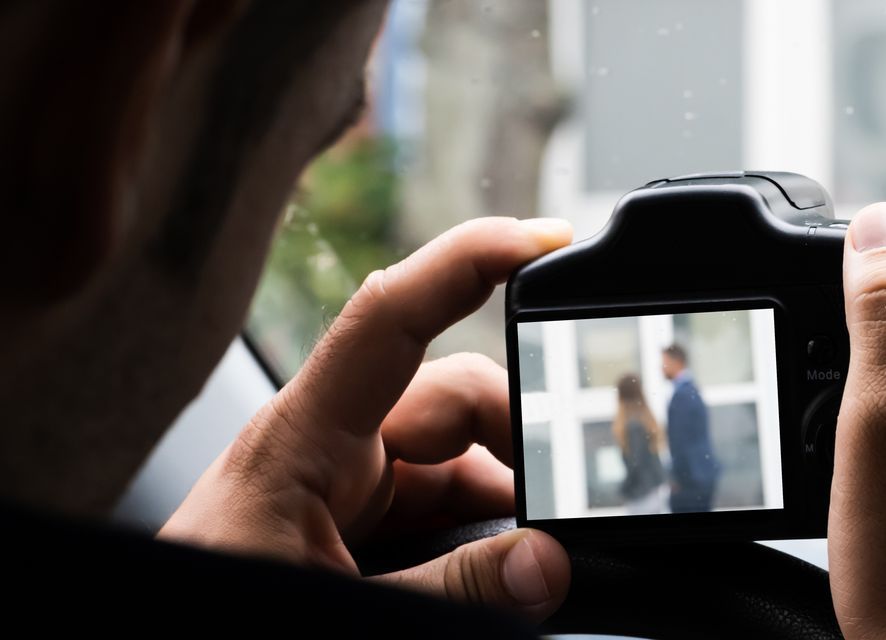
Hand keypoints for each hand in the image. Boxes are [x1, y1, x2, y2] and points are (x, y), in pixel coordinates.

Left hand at [160, 218, 573, 617]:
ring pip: (458, 453)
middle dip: (522, 429)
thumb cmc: (201, 621)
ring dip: (509, 487)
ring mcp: (342, 488)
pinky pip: (441, 502)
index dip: (467, 259)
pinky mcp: (354, 528)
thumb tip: (547, 562)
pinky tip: (511, 564)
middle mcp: (326, 447)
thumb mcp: (333, 605)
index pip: (391, 315)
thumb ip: (449, 586)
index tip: (545, 238)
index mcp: (301, 440)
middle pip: (452, 393)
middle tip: (570, 492)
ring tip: (544, 543)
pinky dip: (486, 524)